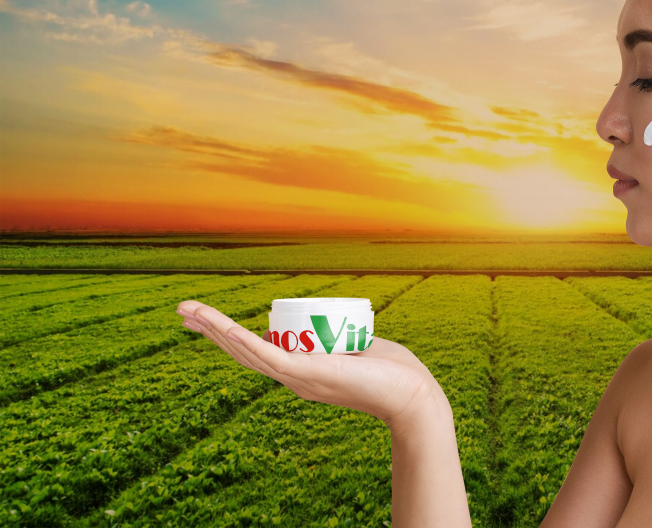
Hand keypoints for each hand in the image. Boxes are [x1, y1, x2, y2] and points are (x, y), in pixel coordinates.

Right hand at [176, 300, 445, 427]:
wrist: (413, 395)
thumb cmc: (394, 374)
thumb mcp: (361, 349)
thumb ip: (350, 342)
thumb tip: (345, 330)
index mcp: (302, 372)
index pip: (259, 352)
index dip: (232, 335)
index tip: (210, 321)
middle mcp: (293, 378)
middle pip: (242, 350)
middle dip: (211, 330)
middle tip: (183, 312)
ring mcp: (296, 377)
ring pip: (244, 350)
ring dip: (213, 329)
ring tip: (185, 311)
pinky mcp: (303, 373)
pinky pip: (263, 353)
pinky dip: (237, 338)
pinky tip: (216, 325)